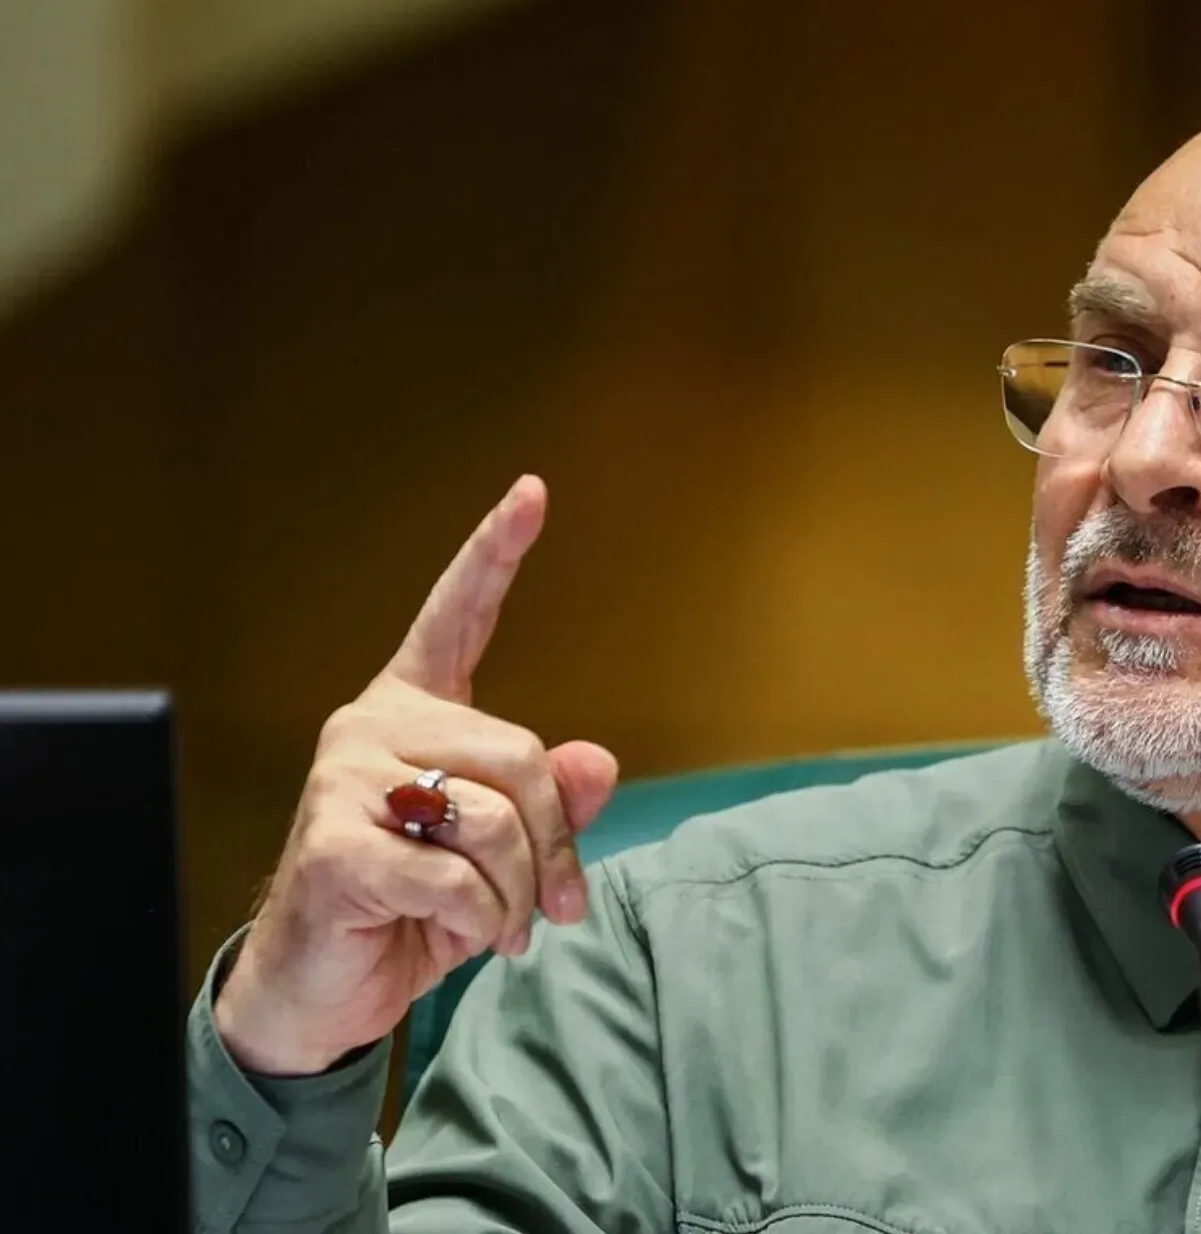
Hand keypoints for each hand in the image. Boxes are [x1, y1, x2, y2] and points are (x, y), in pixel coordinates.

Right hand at [213, 475, 619, 1075]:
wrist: (322, 988)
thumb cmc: (414, 909)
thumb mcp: (502, 856)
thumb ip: (552, 803)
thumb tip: (598, 761)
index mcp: (411, 710)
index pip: (458, 616)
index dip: (495, 553)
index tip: (531, 491)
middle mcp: (371, 726)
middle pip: (518, 754)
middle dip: (554, 844)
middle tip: (557, 907)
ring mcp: (343, 779)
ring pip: (492, 819)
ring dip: (518, 893)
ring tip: (499, 926)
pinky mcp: (333, 842)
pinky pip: (455, 876)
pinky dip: (479, 920)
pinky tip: (457, 934)